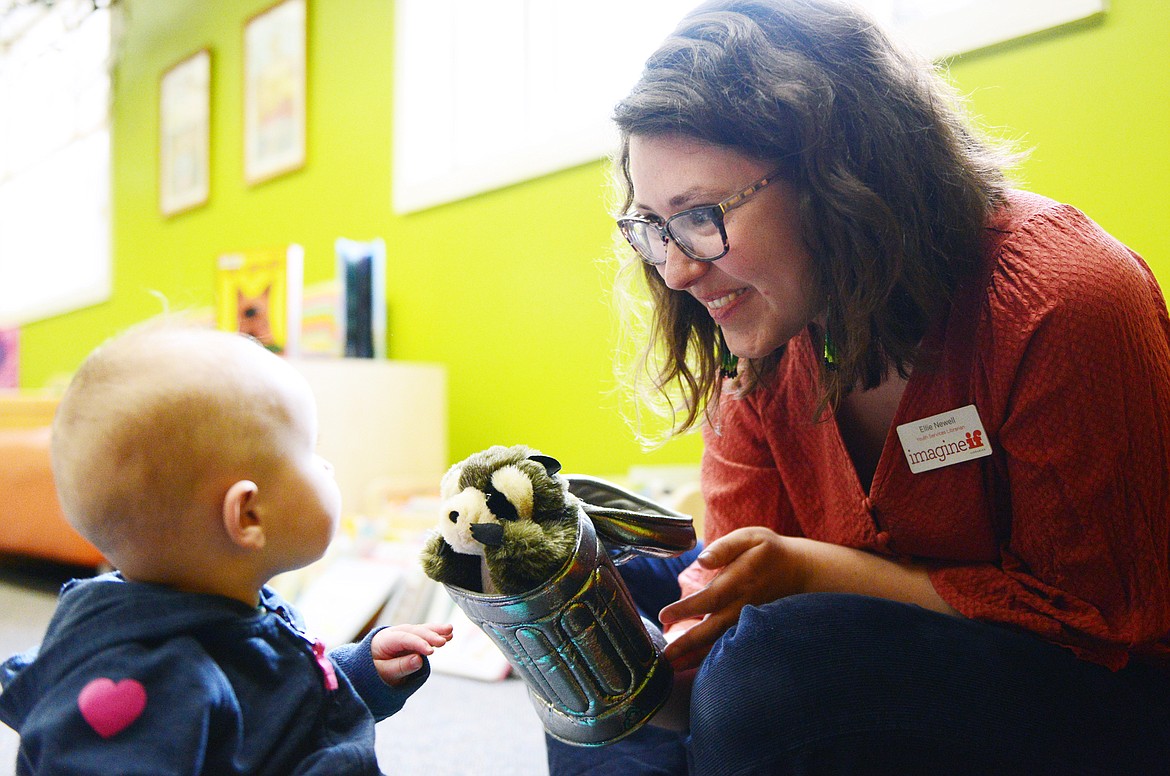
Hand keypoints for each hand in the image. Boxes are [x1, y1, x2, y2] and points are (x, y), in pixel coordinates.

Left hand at [370, 622, 453, 685]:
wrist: (369, 665)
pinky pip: (425, 634)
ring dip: (436, 631)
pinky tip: (449, 634)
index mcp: (385, 640)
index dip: (417, 644)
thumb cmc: (373, 670)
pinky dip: (437, 634)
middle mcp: (396, 633)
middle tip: (443, 642)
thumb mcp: (383, 673)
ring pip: (422, 630)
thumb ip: (400, 667)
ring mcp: (405, 634)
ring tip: (450, 632)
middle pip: (414, 632)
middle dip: (429, 636)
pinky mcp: (413, 638)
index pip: (403, 639)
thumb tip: (419, 660)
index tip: (430, 651)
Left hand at [657, 528, 959, 670]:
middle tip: (665, 658)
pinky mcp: (755, 627)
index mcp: (739, 581)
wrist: (806, 572)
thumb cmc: (772, 551)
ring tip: (675, 668)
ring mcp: (751, 619)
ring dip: (698, 656)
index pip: (707, 598)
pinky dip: (716, 656)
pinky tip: (700, 665)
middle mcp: (744, 605)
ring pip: (722, 642)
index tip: (664, 617)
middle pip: (712, 629)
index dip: (685, 609)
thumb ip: (725, 547)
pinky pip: (734, 644)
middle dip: (688, 644)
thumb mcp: (751, 537)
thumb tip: (702, 560)